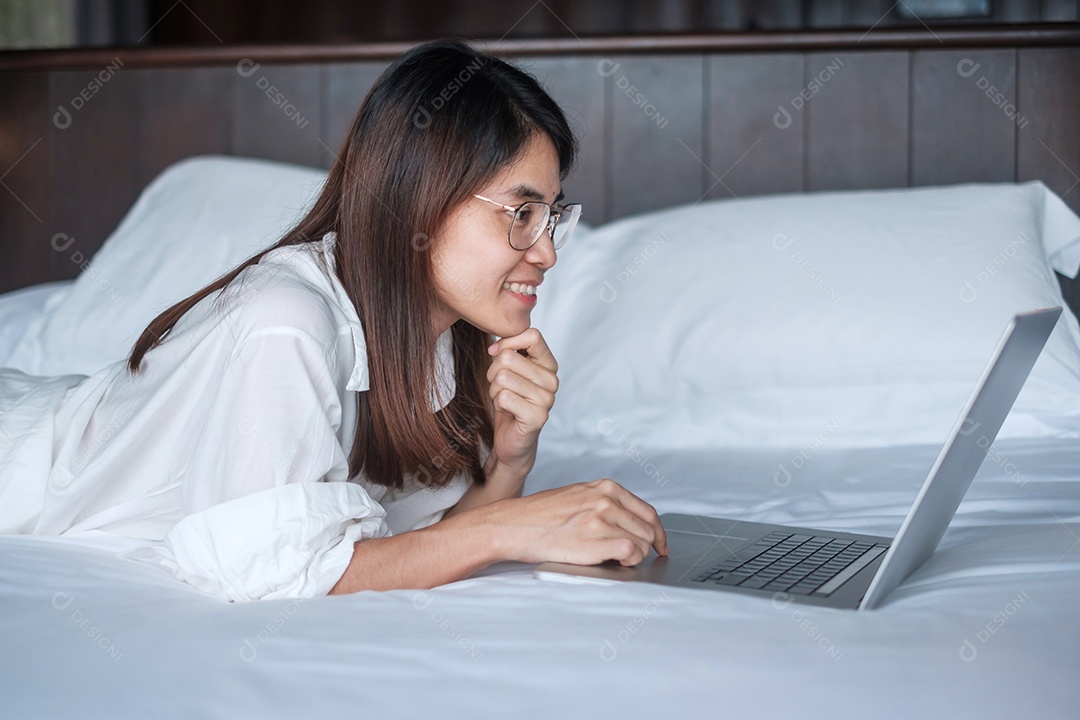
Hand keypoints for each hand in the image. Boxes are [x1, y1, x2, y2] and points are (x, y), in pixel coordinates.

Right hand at [482, 478, 668, 566]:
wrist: (514, 525)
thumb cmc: (541, 515)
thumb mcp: (579, 496)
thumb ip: (606, 504)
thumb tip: (630, 522)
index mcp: (605, 487)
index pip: (648, 511)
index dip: (658, 532)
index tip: (660, 544)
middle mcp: (606, 500)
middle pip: (648, 529)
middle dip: (646, 547)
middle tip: (635, 557)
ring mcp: (601, 519)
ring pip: (641, 543)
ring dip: (633, 556)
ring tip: (613, 558)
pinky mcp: (595, 541)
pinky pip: (630, 553)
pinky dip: (628, 561)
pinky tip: (614, 562)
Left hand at [485, 328, 557, 475]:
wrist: (511, 438)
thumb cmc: (509, 400)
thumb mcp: (509, 371)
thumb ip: (508, 352)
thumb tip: (496, 348)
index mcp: (548, 365)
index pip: (533, 335)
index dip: (508, 342)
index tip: (496, 353)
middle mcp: (552, 380)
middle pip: (509, 357)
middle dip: (494, 372)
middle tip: (501, 387)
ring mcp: (547, 399)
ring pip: (503, 377)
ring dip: (495, 390)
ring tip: (505, 400)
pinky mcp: (537, 416)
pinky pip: (504, 396)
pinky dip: (498, 403)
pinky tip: (508, 411)